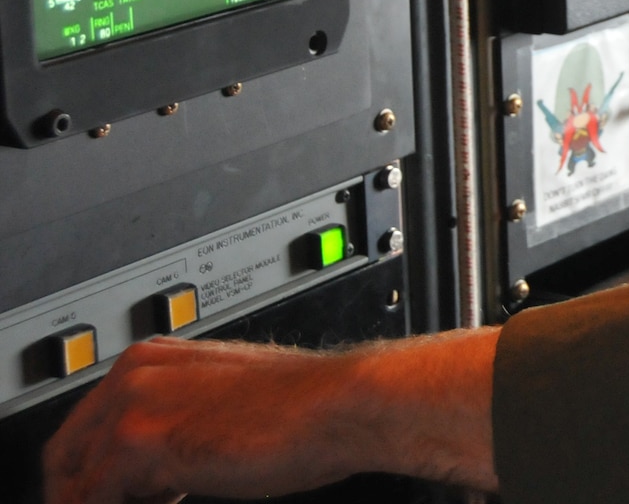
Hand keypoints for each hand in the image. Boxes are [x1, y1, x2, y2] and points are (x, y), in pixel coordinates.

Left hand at [42, 328, 501, 503]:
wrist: (342, 402)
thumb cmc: (307, 405)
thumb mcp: (228, 403)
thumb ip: (183, 418)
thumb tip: (164, 463)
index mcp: (154, 358)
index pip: (88, 427)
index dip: (95, 473)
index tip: (119, 497)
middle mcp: (134, 373)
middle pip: (66, 455)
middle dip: (87, 494)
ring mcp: (131, 406)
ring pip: (74, 483)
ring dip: (109, 502)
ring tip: (167, 501)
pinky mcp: (136, 442)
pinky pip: (92, 502)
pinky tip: (175, 502)